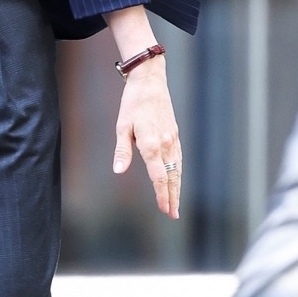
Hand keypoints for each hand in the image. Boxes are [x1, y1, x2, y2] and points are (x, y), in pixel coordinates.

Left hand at [112, 57, 181, 218]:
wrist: (150, 82)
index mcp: (151, 144)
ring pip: (177, 169)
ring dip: (177, 187)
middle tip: (173, 214)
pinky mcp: (174, 134)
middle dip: (172, 196)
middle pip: (172, 176)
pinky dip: (178, 173)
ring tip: (175, 203)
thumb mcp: (122, 127)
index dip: (161, 194)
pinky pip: (178, 159)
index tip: (164, 209)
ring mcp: (172, 139)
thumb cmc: (132, 103)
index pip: (159, 176)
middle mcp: (166, 144)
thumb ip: (122, 151)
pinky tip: (176, 180)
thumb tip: (119, 171)